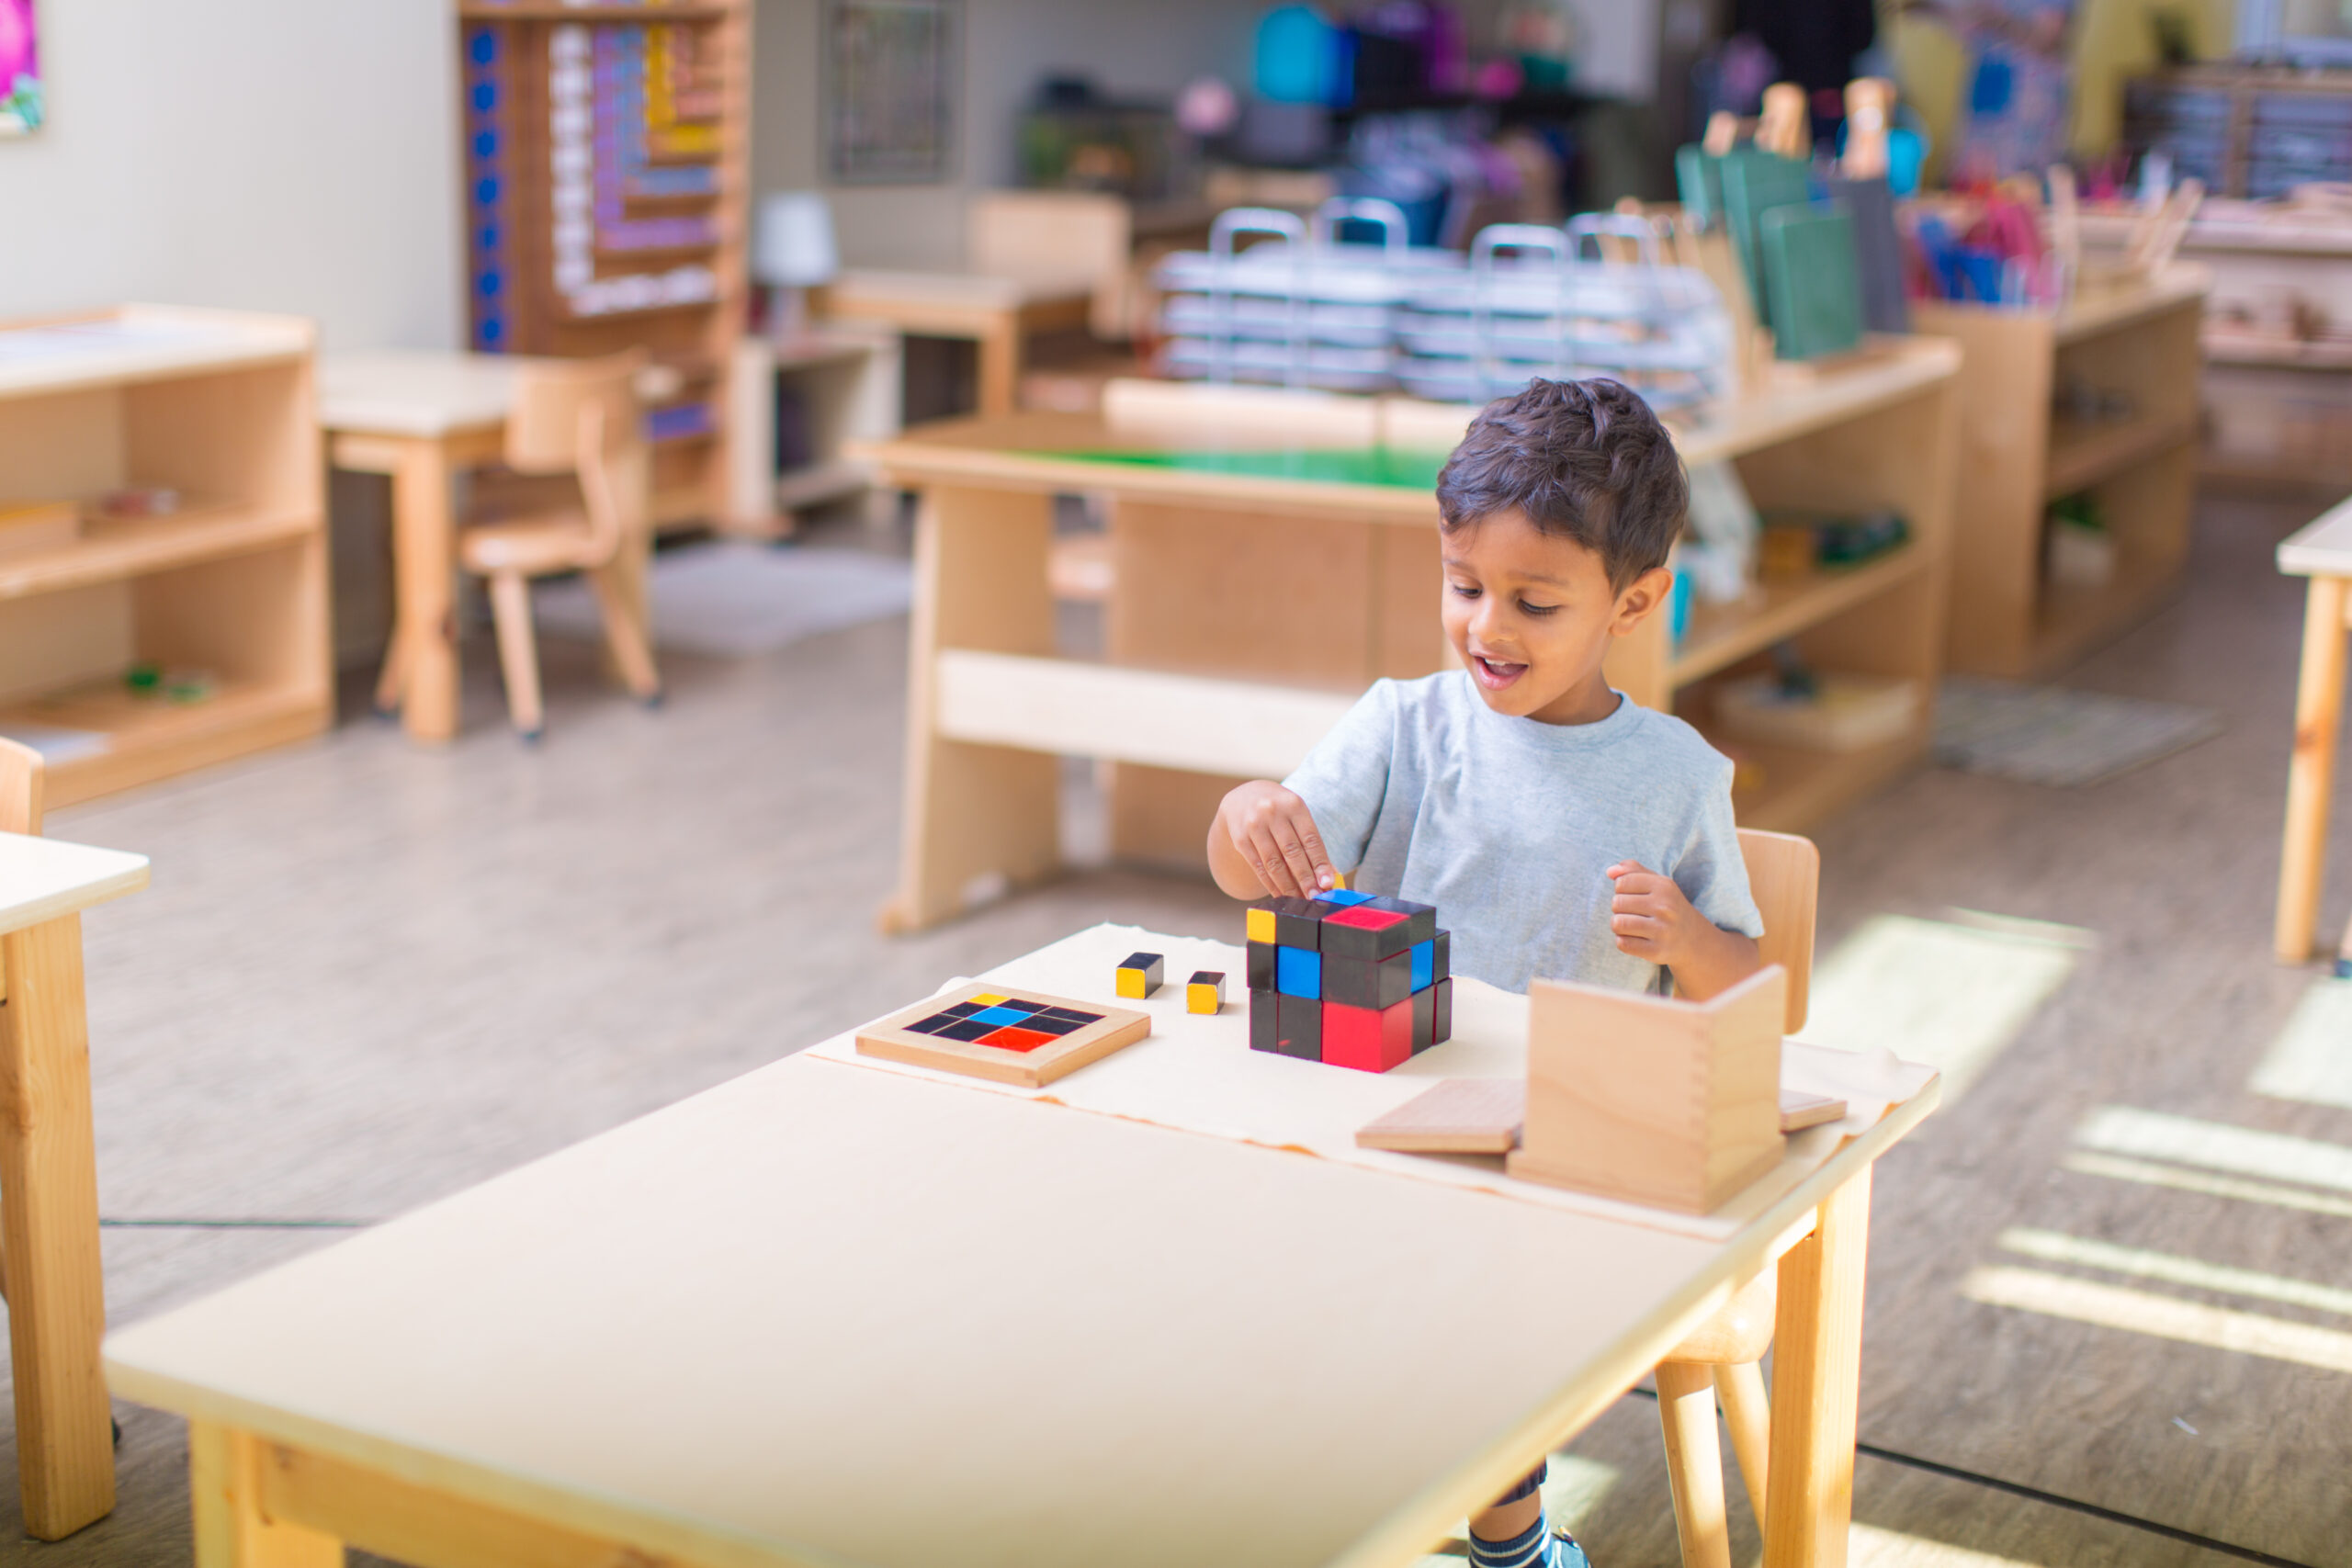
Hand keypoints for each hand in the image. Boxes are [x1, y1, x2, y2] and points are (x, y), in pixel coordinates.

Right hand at [1214, 781, 1335, 898]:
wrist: (1242, 797)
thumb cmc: (1279, 811)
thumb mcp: (1296, 815)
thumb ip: (1310, 841)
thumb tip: (1327, 874)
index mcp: (1293, 804)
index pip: (1310, 839)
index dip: (1320, 863)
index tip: (1327, 883)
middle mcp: (1272, 812)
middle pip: (1292, 852)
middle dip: (1305, 878)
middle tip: (1315, 897)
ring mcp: (1254, 825)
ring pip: (1274, 863)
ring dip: (1288, 886)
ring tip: (1299, 899)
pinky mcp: (1240, 839)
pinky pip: (1258, 867)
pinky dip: (1271, 884)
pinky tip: (1281, 894)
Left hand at [1606, 860, 1704, 965]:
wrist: (1692, 938)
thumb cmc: (1667, 905)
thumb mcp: (1657, 883)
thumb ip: (1632, 870)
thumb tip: (1610, 871)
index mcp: (1664, 887)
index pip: (1621, 883)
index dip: (1621, 889)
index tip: (1633, 896)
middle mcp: (1665, 908)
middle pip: (1617, 903)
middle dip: (1619, 908)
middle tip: (1633, 913)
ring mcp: (1662, 931)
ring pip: (1617, 923)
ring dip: (1619, 925)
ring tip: (1631, 926)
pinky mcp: (1656, 951)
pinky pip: (1622, 943)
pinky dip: (1623, 941)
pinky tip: (1636, 939)